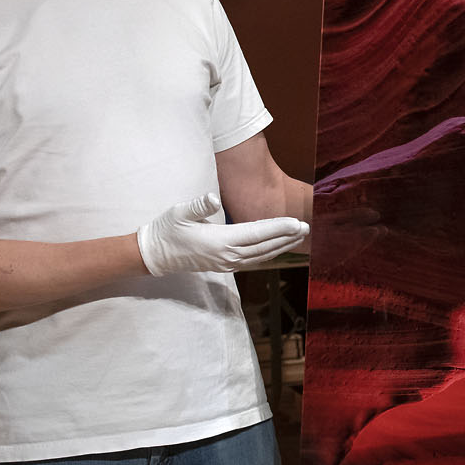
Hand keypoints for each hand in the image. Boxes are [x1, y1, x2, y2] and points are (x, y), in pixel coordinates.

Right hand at [136, 195, 308, 275]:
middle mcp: (228, 255)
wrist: (156, 254)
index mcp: (220, 241)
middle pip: (265, 247)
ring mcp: (227, 263)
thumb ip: (199, 206)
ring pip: (262, 256)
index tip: (297, 222)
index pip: (257, 234)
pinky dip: (270, 253)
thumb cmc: (168, 229)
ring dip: (282, 246)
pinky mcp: (226, 265)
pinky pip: (254, 260)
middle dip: (287, 238)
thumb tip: (212, 198)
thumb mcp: (180, 212)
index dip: (278, 228)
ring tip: (299, 237)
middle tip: (307, 228)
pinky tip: (279, 247)